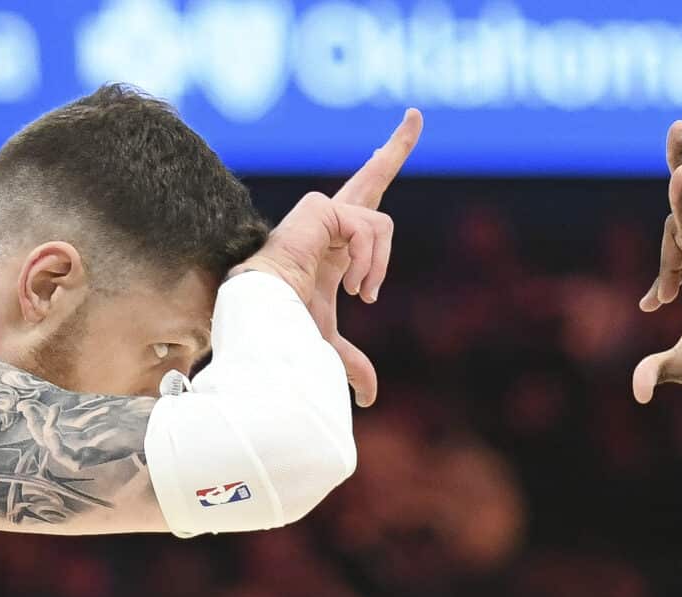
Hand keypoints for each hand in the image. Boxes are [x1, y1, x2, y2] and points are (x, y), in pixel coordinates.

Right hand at [234, 109, 420, 405]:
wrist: (265, 317)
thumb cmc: (285, 326)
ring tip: (363, 294)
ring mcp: (327, 210)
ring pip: (381, 225)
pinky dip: (370, 262)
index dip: (380, 175)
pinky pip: (368, 228)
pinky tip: (356, 285)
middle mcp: (332, 220)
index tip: (394, 143)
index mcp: (337, 244)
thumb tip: (368, 398)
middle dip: (399, 144)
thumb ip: (351, 362)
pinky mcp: (323, 207)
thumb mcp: (328, 341)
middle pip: (373, 176)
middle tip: (416, 114)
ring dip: (378, 267)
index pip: (364, 209)